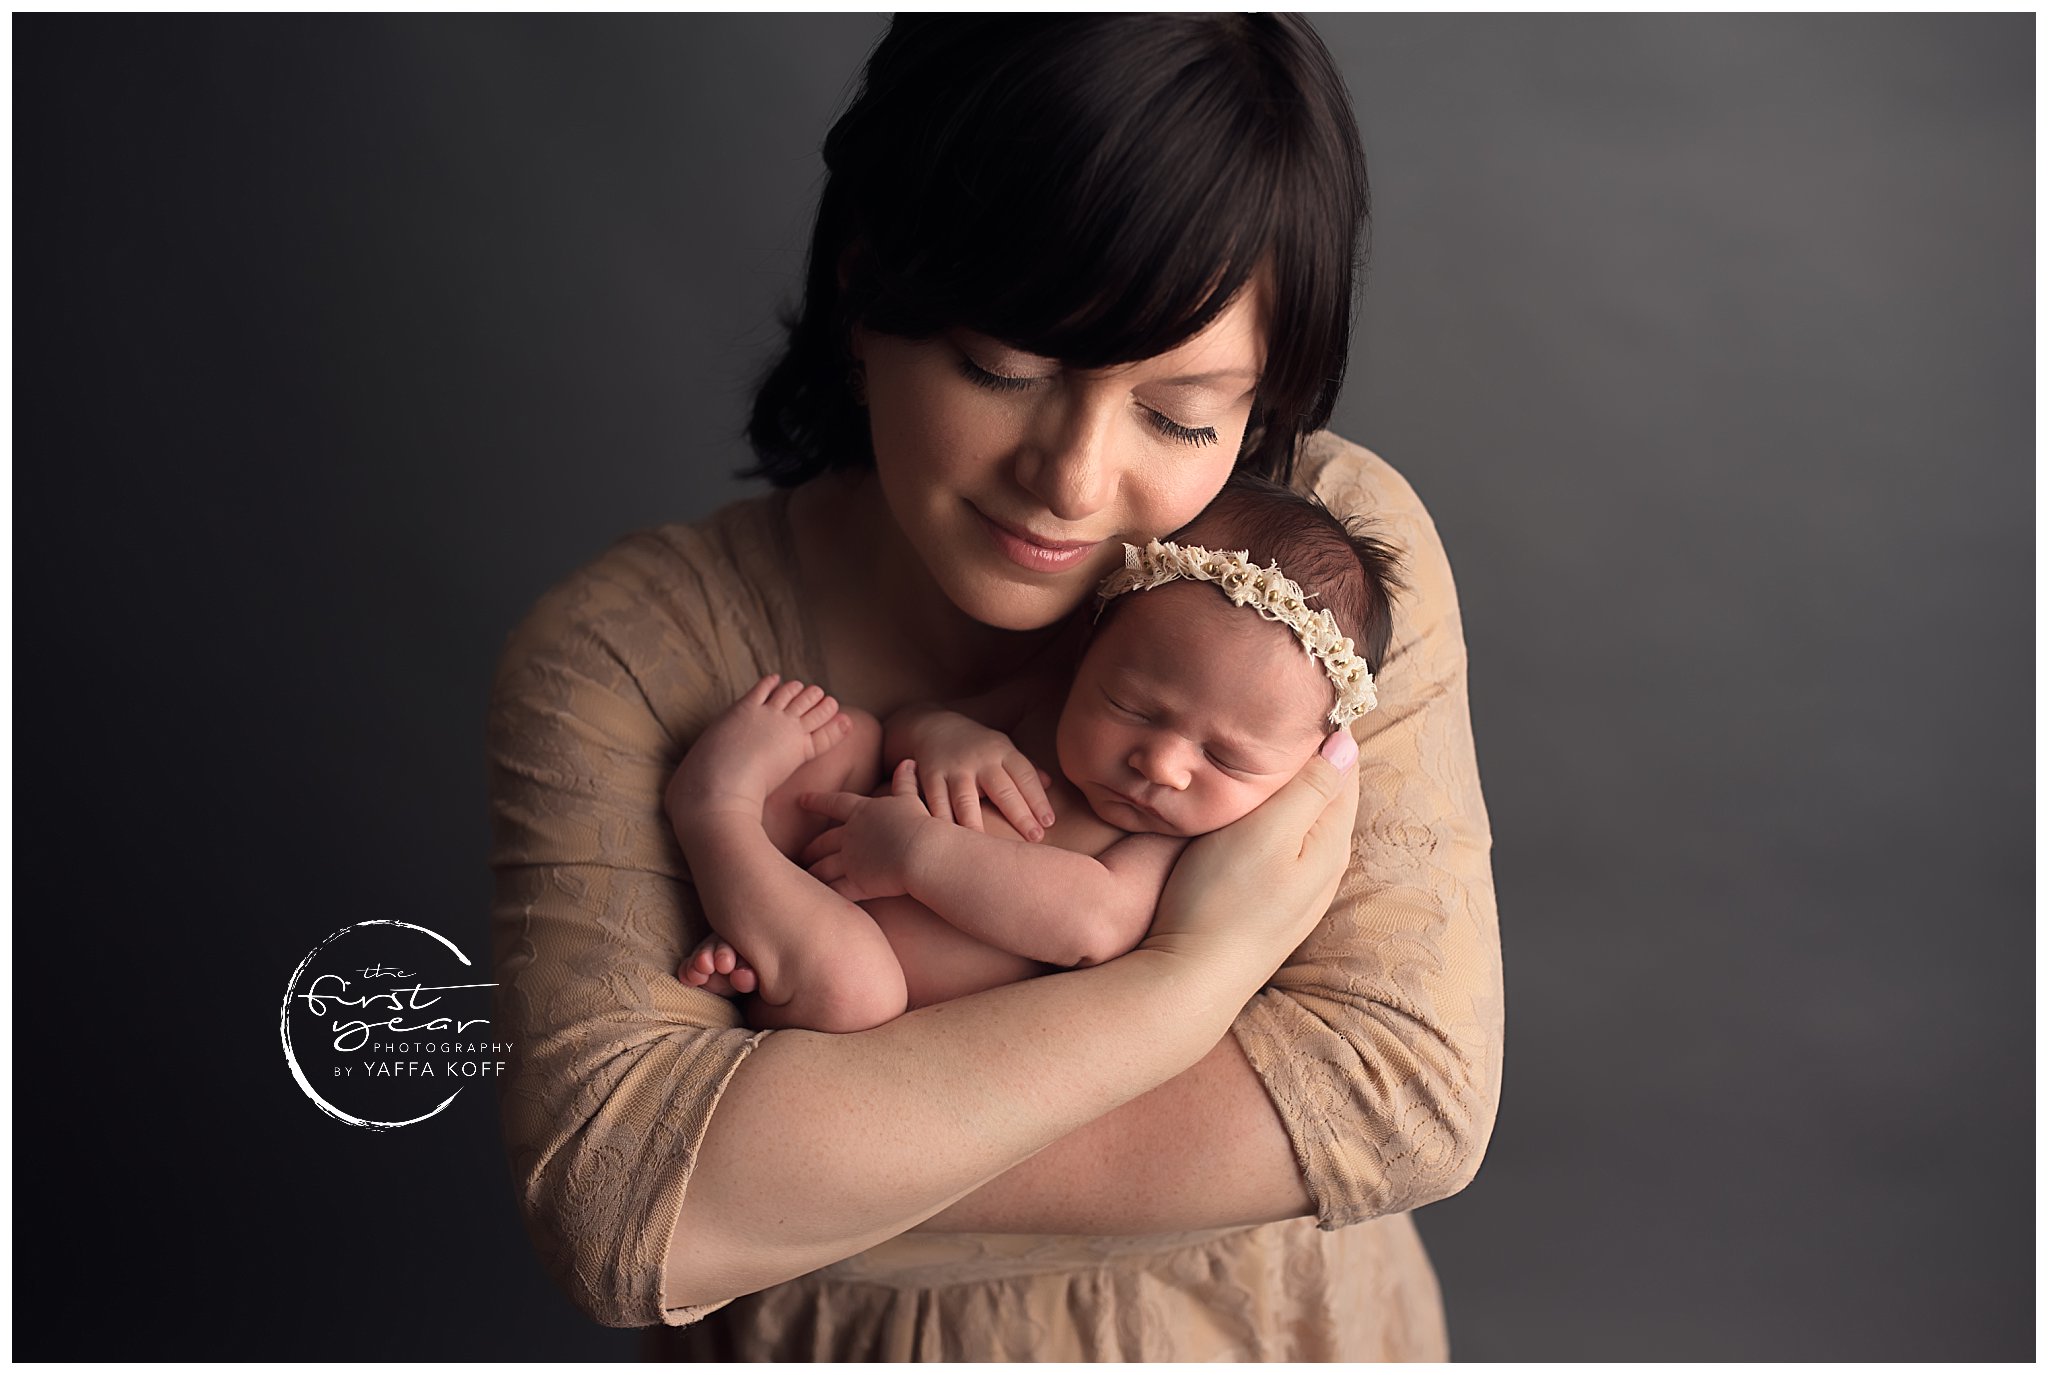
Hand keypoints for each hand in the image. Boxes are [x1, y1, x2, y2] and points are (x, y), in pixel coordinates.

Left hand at [798, 760, 935, 901]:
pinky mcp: (857, 883)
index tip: (801, 800)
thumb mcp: (910, 799)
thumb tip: (908, 762)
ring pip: (824, 868)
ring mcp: (851, 860)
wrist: (922, 852)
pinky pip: (836, 890)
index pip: (834, 804)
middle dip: (811, 847)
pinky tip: (820, 899)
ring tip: (805, 878)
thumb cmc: (919, 823)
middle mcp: (851, 835)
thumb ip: (905, 782)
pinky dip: (827, 894)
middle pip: (823, 841)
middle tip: (800, 852)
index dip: (817, 801)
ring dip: (814, 872)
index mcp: (862, 812)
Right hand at [895, 709, 1055, 839]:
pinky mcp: (931, 776)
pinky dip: (943, 822)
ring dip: (977, 824)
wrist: (934, 726)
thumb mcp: (1003, 748)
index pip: (1025, 776)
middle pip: (1002, 789)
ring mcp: (954, 768)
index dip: (1038, 800)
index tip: (1048, 822)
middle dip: (1019, 815)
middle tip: (1035, 838)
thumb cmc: (978, 746)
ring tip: (988, 849)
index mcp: (1002, 752)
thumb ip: (1025, 768)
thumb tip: (1050, 784)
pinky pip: (937, 803)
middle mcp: (980, 760)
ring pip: (966, 799)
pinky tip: (950, 842)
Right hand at [1147, 730, 1361, 976]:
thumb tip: (1347, 742)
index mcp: (1331, 843)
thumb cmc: (1221, 900)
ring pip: (1305, 823)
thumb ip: (1309, 787)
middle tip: (1284, 717)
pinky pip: (1286, 847)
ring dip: (1293, 791)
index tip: (1309, 697)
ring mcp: (1300, 892)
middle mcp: (1325, 868)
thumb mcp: (1267, 832)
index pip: (1344, 771)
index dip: (1329, 733)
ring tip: (1266, 756)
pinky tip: (1253, 815)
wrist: (1190, 979)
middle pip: (1328, 797)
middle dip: (1313, 759)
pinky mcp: (1272, 906)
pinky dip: (1276, 821)